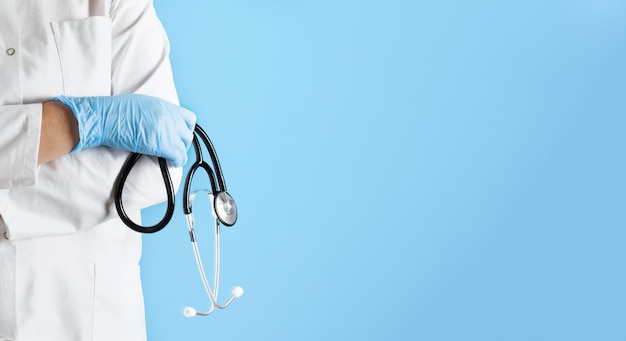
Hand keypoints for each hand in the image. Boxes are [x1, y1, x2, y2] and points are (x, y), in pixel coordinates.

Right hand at [53, 94, 195, 166]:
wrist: (103, 118)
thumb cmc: (115, 112)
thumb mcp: (142, 105)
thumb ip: (157, 114)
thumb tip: (160, 124)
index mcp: (165, 106)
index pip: (189, 119)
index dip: (184, 130)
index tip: (178, 136)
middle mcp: (169, 117)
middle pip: (187, 135)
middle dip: (181, 143)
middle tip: (171, 149)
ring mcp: (167, 130)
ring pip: (184, 147)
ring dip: (177, 153)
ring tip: (168, 157)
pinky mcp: (161, 144)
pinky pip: (178, 157)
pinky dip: (175, 162)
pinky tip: (168, 163)